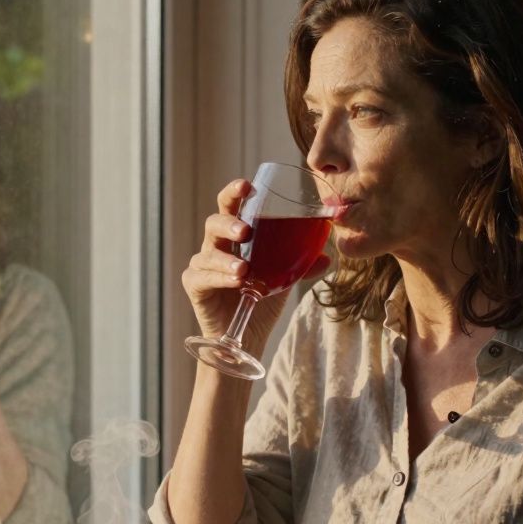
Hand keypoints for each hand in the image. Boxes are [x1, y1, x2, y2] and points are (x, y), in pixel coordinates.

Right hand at [182, 180, 329, 346]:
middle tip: (246, 231)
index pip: (230, 206)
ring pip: (208, 253)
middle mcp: (216, 246)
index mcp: (235, 238)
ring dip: (225, 259)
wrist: (247, 337)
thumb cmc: (261, 302)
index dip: (235, 193)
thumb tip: (328, 257)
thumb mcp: (285, 280)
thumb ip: (301, 266)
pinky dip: (219, 278)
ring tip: (243, 269)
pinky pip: (203, 277)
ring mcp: (202, 265)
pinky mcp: (195, 286)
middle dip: (229, 222)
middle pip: (214, 222)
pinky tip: (235, 282)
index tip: (248, 186)